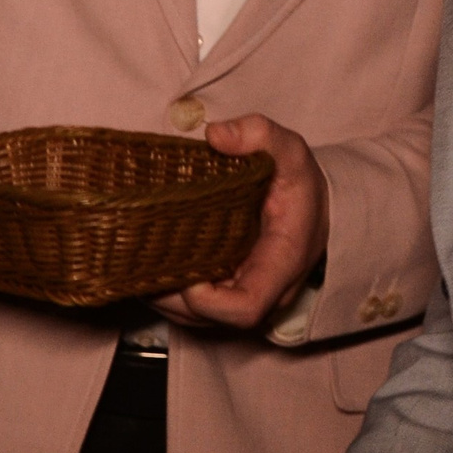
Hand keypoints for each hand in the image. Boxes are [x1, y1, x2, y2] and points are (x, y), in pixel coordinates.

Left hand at [148, 114, 327, 331]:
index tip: (187, 269)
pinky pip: (187, 309)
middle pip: (208, 319)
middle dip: (169, 292)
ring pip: (191, 318)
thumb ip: (260, 134)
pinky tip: (148, 259)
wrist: (313, 209)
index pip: (245, 308)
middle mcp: (262, 294)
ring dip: (160, 293)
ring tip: (139, 255)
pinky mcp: (223, 296)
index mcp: (281, 264)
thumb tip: (216, 134)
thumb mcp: (290, 151)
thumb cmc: (299, 186)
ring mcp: (240, 298)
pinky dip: (163, 289)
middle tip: (145, 253)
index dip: (208, 299)